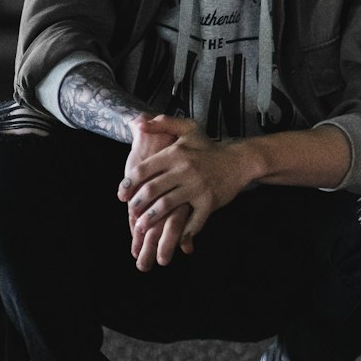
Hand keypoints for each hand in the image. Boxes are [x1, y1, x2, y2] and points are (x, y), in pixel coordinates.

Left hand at [124, 115, 256, 270]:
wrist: (239, 161)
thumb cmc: (209, 147)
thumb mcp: (188, 129)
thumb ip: (163, 123)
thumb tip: (139, 123)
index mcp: (176, 153)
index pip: (144, 169)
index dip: (129, 184)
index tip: (121, 195)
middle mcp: (185, 170)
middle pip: (152, 189)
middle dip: (137, 204)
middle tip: (130, 213)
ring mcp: (197, 187)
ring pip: (167, 205)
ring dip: (151, 219)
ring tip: (141, 227)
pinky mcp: (209, 202)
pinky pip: (192, 220)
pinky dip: (181, 231)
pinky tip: (172, 237)